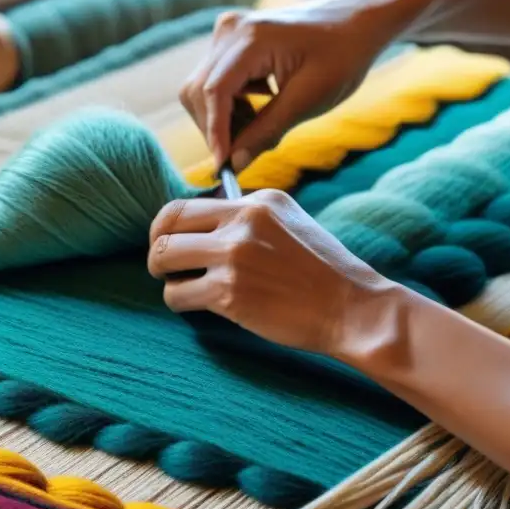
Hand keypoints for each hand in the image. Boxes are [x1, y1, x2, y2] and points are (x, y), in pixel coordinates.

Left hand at [147, 189, 387, 355]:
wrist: (352, 308)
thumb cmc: (323, 272)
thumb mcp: (291, 223)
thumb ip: (251, 217)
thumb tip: (205, 225)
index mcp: (258, 201)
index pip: (188, 203)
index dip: (168, 225)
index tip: (170, 241)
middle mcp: (244, 221)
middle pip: (167, 224)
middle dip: (157, 248)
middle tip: (163, 266)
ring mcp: (235, 255)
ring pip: (164, 258)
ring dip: (164, 276)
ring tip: (178, 286)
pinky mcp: (230, 292)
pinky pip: (177, 294)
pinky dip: (178, 301)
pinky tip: (194, 304)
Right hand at [179, 0, 422, 170]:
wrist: (359, 21)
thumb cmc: (343, 56)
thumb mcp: (308, 100)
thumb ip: (266, 132)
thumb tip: (234, 164)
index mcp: (251, 39)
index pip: (214, 92)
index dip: (215, 132)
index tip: (222, 166)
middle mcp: (231, 30)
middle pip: (198, 91)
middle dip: (216, 128)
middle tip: (245, 154)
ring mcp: (228, 30)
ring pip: (202, 88)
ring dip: (223, 117)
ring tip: (260, 129)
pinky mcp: (232, 37)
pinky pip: (215, 79)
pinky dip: (231, 103)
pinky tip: (261, 107)